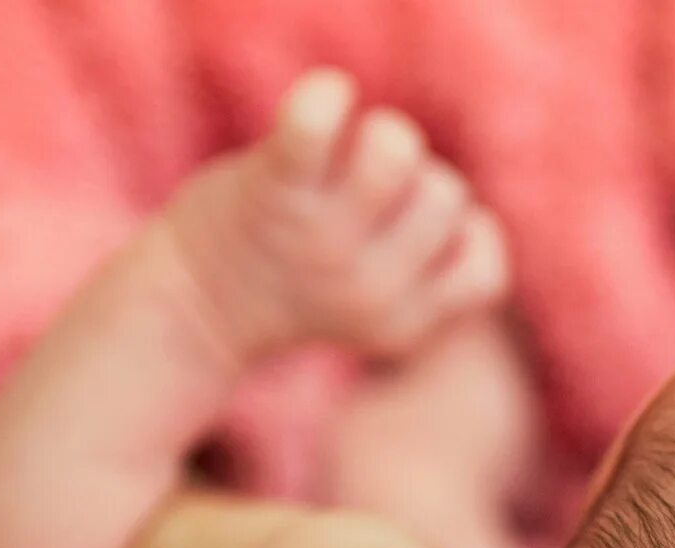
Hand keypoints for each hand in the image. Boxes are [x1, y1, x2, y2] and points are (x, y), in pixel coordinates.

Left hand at [166, 68, 507, 359]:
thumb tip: (452, 199)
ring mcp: (321, 241)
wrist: (189, 308)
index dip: (462, 232)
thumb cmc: (293, 288)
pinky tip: (325, 100)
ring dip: (380, 133)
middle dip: (419, 176)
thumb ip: (424, 267)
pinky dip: (324, 97)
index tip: (413, 233)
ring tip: (349, 148)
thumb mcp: (374, 305)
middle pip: (446, 195)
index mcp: (404, 323)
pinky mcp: (273, 194)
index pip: (485, 264)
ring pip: (397, 150)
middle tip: (368, 185)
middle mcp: (369, 289)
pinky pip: (314, 125)